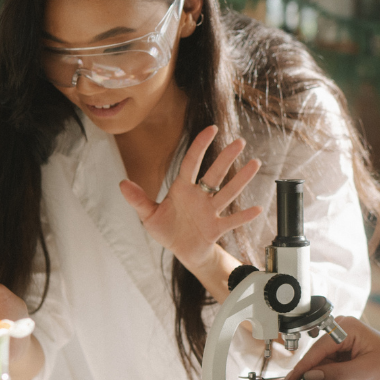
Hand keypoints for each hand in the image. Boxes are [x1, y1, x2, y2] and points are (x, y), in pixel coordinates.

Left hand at [119, 125, 261, 274]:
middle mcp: (200, 196)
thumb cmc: (167, 229)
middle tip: (240, 142)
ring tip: (255, 163)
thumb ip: (138, 200)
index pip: (191, 162)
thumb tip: (122, 183)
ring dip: (241, 179)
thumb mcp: (149, 216)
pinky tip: (258, 208)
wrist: (182, 251)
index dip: (200, 145)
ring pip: (227, 192)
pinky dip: (244, 216)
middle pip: (215, 174)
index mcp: (183, 188)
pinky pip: (231, 221)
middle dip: (226, 158)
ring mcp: (210, 211)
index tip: (211, 128)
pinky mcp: (216, 228)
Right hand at [287, 317, 379, 379]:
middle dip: (315, 370)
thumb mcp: (363, 371)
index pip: (319, 347)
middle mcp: (342, 327)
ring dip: (327, 372)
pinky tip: (341, 377)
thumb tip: (312, 375)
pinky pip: (330, 360)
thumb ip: (335, 373)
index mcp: (347, 327)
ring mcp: (342, 336)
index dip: (305, 365)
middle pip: (319, 352)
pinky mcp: (344, 345)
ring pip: (323, 358)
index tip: (293, 377)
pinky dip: (332, 371)